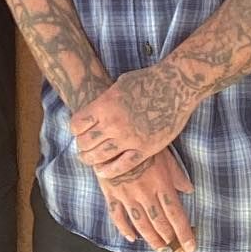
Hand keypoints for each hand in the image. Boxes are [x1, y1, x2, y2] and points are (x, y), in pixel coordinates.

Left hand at [72, 65, 191, 176]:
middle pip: (86, 143)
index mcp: (105, 105)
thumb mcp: (119, 84)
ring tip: (90, 160)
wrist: (174, 87)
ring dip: (91, 160)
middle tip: (82, 149)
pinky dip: (109, 171)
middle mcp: (113, 123)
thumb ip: (106, 100)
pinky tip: (103, 171)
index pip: (78, 124)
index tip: (78, 131)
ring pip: (100, 156)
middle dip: (81, 147)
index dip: (75, 129)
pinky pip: (122, 166)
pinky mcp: (144, 150)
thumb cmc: (147, 80)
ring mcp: (129, 138)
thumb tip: (96, 110)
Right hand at [99, 149, 194, 251]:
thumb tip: (189, 190)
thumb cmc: (143, 139)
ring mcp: (127, 193)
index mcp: (160, 182)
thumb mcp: (165, 153)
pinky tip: (132, 237)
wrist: (115, 130)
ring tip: (160, 250)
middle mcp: (145, 192)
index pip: (175, 214)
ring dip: (152, 240)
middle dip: (169, 241)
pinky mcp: (111, 192)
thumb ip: (177, 175)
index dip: (184, 233)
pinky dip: (124, 230)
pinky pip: (117, 216)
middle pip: (159, 223)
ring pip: (141, 224)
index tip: (190, 247)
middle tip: (175, 251)